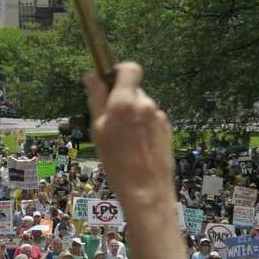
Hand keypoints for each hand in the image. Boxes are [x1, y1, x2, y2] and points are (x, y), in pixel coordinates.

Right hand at [84, 63, 174, 211]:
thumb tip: (91, 76)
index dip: (118, 71)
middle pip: (132, 89)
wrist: (146, 190)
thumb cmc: (116, 162)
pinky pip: (149, 119)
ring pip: (140, 106)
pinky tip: (135, 146)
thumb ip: (96, 99)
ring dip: (131, 115)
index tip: (108, 83)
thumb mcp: (98, 130)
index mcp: (126, 101)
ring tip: (123, 140)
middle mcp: (146, 104)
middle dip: (120, 99)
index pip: (129, 68)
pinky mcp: (167, 128)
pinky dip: (141, 127)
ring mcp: (159, 116)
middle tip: (109, 122)